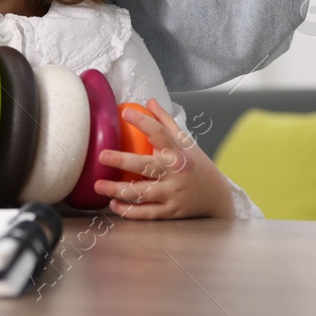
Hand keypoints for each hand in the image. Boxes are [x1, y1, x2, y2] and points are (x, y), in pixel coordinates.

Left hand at [93, 98, 235, 218]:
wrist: (217, 197)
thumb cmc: (196, 165)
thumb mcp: (186, 142)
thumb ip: (166, 122)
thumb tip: (150, 101)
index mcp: (179, 153)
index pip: (161, 134)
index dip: (144, 122)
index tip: (126, 112)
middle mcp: (176, 174)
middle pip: (147, 166)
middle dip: (123, 161)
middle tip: (102, 156)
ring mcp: (173, 194)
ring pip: (143, 193)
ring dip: (118, 190)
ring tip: (98, 185)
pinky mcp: (171, 212)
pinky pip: (147, 213)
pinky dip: (129, 211)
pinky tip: (113, 205)